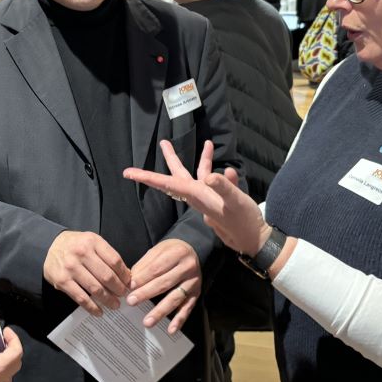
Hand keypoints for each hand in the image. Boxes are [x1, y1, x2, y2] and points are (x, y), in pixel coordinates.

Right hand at [43, 230, 130, 316]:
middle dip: (118, 289)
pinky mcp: (62, 281)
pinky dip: (92, 307)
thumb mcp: (92, 242)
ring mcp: (71, 268)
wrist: (50, 245)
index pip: (115, 261)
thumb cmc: (76, 245)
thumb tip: (125, 276)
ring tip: (114, 305)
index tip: (128, 283)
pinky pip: (81, 298)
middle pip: (107, 276)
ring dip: (108, 300)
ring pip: (95, 288)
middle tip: (123, 296)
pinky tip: (99, 311)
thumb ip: (107, 256)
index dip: (124, 275)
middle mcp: (81, 253)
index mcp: (92, 242)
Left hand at [123, 140, 270, 256]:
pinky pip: (214, 180)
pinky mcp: (218, 198)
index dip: (147, 177)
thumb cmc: (244, 222)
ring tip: (208, 143)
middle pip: (177, 175)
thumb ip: (224, 187)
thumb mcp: (236, 202)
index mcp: (197, 195)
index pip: (167, 183)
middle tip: (163, 143)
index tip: (128, 173)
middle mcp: (198, 195)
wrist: (253, 239)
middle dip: (171, 158)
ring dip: (201, 158)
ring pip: (198, 174)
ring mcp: (207, 197)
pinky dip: (220, 172)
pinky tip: (230, 168)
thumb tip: (209, 176)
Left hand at [126, 239, 200, 333]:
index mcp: (176, 253)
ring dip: (160, 311)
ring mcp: (193, 282)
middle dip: (146, 293)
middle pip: (164, 283)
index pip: (157, 268)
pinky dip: (179, 320)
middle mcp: (187, 268)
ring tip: (147, 321)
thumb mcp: (158, 250)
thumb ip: (144, 265)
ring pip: (175, 298)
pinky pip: (187, 308)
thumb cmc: (171, 251)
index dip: (143, 278)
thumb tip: (130, 282)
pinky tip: (171, 330)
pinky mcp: (196, 294)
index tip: (130, 287)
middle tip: (132, 302)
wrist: (193, 250)